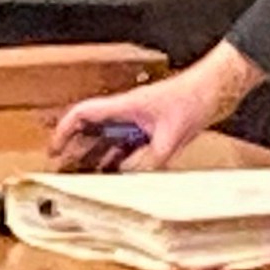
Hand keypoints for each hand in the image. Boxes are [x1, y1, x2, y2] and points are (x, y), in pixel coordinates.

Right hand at [48, 41, 262, 171]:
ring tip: (82, 179)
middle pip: (91, 129)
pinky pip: (127, 147)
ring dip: (95, 157)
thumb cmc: (193, 99)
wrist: (216, 90)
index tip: (53, 150)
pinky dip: (117, 160)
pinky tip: (116, 176)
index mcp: (124, 106)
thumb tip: (129, 178)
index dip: (64, 131)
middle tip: (61, 171)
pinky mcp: (152, 129)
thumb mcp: (170, 136)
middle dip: (74, 149)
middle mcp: (127, 112)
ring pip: (108, 140)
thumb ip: (150, 160)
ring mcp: (139, 121)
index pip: (83, 114)